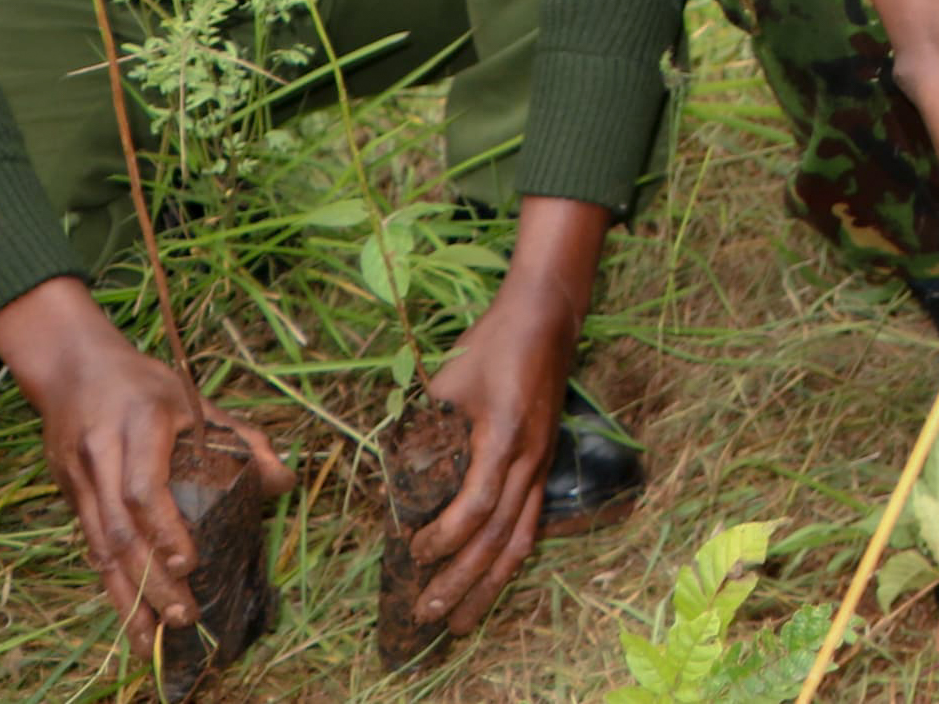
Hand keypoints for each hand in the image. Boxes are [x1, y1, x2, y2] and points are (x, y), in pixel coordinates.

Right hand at [0, 281, 293, 649]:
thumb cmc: (145, 382)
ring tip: (151, 640)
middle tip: (184, 618)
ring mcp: (77, 477)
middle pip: (120, 529)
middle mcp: (102, 454)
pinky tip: (128, 614)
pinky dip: (109, 582)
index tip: (187, 564)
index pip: (143, 487)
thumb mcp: (196, 397)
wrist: (70, 366)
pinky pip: (88, 545)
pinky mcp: (66, 494)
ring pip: (98, 546)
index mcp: (140, 423)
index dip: (164, 530)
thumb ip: (242, 438)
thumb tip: (284, 482)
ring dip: (126, 596)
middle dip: (150, 581)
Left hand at [401, 273, 585, 633]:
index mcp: (505, 438)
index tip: (412, 549)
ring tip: (464, 621)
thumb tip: (391, 474)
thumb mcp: (448, 380)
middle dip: (462, 582)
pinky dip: (509, 560)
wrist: (547, 318)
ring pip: (521, 540)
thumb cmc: (492, 343)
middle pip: (499, 538)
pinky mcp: (544, 465)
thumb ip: (423, 427)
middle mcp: (529, 460)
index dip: (444, 538)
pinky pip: (531, 524)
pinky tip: (492, 581)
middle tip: (428, 615)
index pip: (477, 507)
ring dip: (490, 586)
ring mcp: (541, 465)